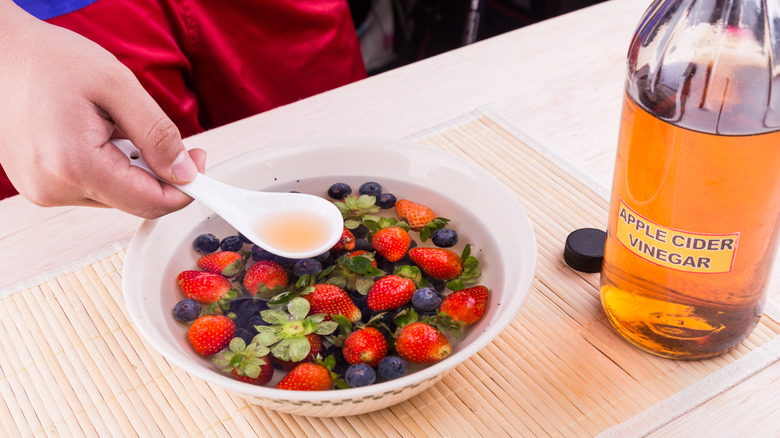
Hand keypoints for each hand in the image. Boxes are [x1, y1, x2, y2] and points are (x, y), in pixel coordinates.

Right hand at [0, 2, 205, 217]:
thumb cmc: (48, 60)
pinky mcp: (40, 186)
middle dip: (159, 173)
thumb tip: (185, 172)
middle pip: (135, 201)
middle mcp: (54, 188)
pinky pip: (94, 187)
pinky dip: (109, 166)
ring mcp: (43, 191)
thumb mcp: (117, 85)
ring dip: (132, 168)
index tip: (200, 163)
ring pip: (116, 196)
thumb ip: (157, 133)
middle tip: (164, 136)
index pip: (151, 203)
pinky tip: (97, 135)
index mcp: (75, 166)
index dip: (186, 188)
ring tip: (114, 126)